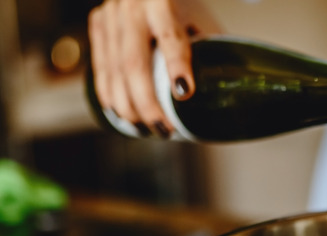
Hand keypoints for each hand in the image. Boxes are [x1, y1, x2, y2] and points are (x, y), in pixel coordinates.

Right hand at [87, 0, 220, 136]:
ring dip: (127, 107)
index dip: (176, 66)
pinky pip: (100, 67)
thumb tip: (227, 88)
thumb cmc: (183, 0)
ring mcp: (111, 15)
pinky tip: (121, 115)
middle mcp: (132, 7)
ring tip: (144, 130)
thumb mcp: (200, 16)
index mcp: (162, 1)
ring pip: (113, 70)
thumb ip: (210, 47)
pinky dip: (109, 94)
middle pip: (134, 64)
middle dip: (147, 104)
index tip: (185, 93)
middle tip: (164, 129)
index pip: (170, 38)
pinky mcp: (98, 23)